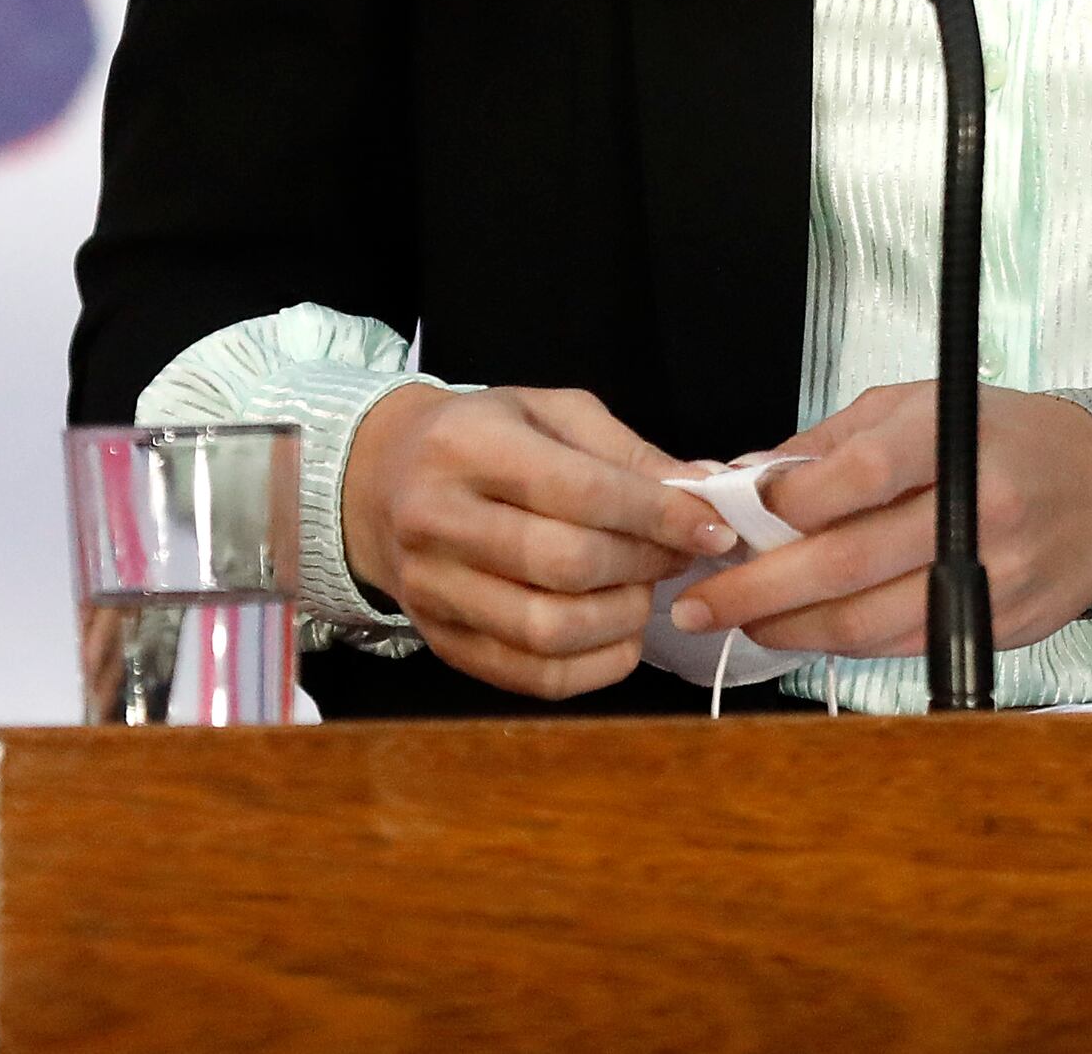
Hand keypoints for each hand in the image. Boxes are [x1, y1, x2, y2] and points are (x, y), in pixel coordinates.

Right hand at [340, 383, 737, 699]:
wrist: (380, 481)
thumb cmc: (481, 438)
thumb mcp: (549, 414)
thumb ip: (627, 452)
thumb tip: (708, 489)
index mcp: (466, 447)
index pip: (579, 491)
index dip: (658, 515)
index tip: (711, 526)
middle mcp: (436, 520)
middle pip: (564, 565)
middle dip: (642, 565)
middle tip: (676, 555)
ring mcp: (432, 590)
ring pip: (548, 630)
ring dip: (621, 619)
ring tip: (641, 591)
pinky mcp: (441, 643)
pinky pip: (532, 677)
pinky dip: (595, 666)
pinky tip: (619, 634)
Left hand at [675, 381, 1091, 658]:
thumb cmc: (1003, 436)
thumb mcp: (920, 406)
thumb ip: (833, 444)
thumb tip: (745, 482)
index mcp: (953, 437)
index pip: (859, 474)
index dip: (788, 502)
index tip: (738, 513)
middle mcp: (977, 508)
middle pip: (847, 563)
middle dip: (756, 590)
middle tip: (695, 604)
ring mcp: (993, 575)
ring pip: (867, 622)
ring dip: (788, 628)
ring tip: (735, 621)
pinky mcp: (999, 625)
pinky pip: (900, 644)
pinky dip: (840, 642)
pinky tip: (802, 629)